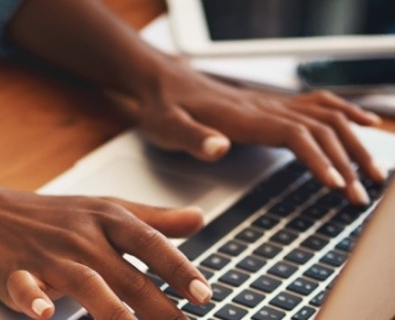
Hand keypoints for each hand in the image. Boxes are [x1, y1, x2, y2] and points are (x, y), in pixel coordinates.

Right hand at [0, 190, 209, 319]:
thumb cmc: (52, 214)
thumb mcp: (105, 209)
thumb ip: (153, 219)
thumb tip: (199, 218)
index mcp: (107, 220)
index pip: (149, 243)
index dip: (179, 268)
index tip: (204, 294)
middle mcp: (83, 236)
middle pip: (126, 273)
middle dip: (158, 304)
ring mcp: (49, 254)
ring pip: (85, 281)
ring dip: (109, 306)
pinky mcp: (14, 271)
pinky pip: (25, 286)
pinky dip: (35, 300)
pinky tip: (45, 314)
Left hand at [134, 58, 386, 204]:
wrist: (163, 83)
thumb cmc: (164, 108)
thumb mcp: (167, 126)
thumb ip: (192, 137)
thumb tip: (219, 147)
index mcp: (242, 117)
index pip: (293, 134)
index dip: (318, 159)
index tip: (337, 185)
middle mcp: (263, 107)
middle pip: (319, 128)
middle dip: (345, 161)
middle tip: (361, 196)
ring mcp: (270, 103)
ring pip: (325, 116)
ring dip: (353, 142)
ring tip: (374, 173)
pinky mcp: (270, 105)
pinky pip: (317, 103)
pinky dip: (345, 112)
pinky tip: (364, 122)